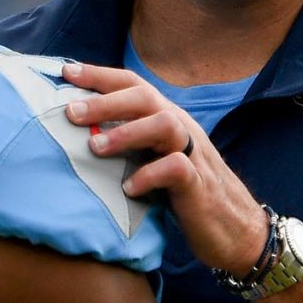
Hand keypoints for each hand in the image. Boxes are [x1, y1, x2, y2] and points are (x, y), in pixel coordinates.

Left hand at [60, 61, 269, 273]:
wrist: (236, 230)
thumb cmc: (187, 194)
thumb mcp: (157, 161)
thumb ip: (132, 144)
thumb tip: (84, 135)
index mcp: (168, 120)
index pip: (135, 86)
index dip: (101, 76)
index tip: (66, 73)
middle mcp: (182, 129)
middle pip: (145, 98)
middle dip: (106, 102)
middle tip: (71, 112)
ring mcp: (193, 155)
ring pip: (164, 125)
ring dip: (126, 133)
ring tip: (96, 147)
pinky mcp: (199, 185)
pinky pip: (176, 169)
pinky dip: (149, 175)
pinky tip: (128, 188)